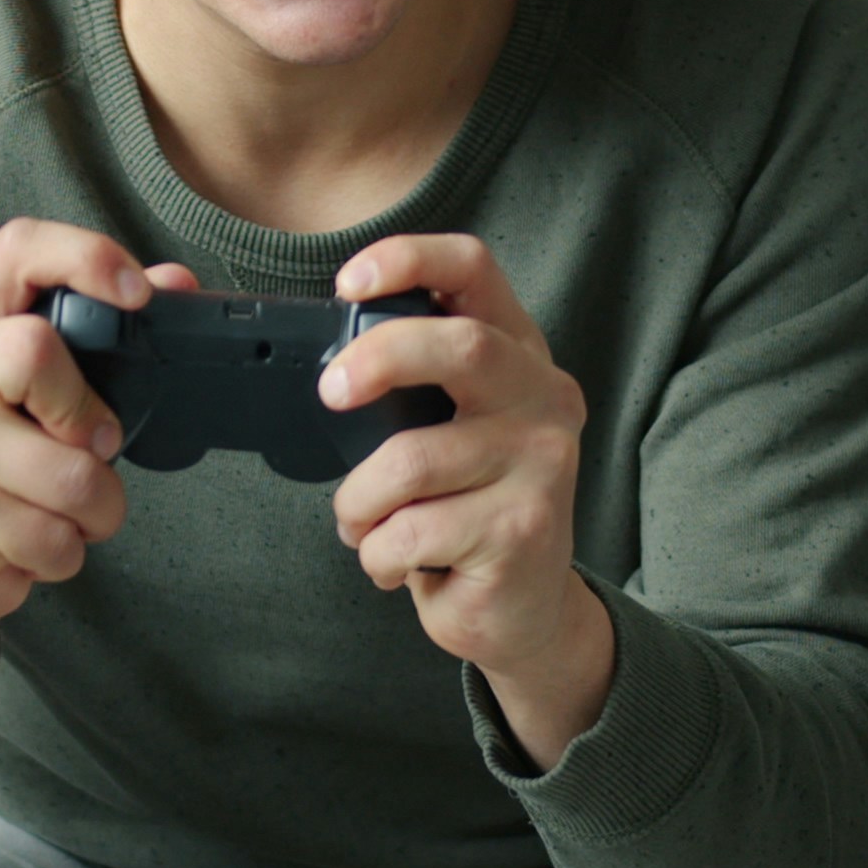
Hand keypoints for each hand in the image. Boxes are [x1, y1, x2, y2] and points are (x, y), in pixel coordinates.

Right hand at [0, 219, 199, 688]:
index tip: (138, 295)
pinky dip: (65, 552)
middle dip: (90, 420)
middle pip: (36, 351)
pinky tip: (29, 543)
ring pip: (71, 474)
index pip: (18, 251)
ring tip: (59, 511)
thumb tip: (177, 284)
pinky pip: (57, 539)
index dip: (86, 256)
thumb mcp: (21, 391)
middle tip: (90, 449)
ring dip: (94, 509)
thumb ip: (95, 337)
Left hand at [322, 234, 614, 768]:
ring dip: (359, 503)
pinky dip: (378, 554)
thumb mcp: (449, 428)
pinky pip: (410, 532)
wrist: (523, 610)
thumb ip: (413, 386)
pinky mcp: (523, 532)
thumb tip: (324, 361)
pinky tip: (397, 565)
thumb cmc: (466, 506)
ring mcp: (543, 466)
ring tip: (365, 525)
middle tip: (330, 393)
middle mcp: (544, 399)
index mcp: (518, 354)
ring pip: (411, 461)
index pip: (476, 270)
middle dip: (378, 360)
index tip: (349, 282)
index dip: (410, 258)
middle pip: (461, 347)